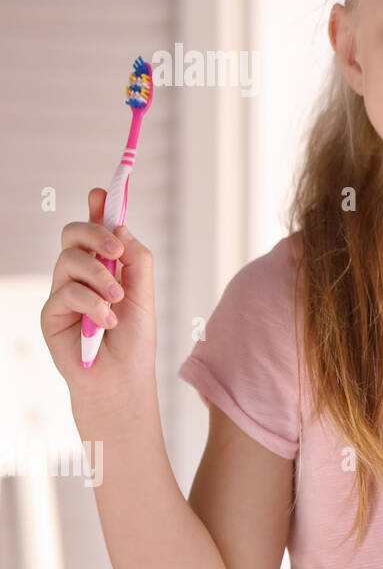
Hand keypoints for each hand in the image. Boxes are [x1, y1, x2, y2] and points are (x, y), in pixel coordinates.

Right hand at [40, 187, 157, 407]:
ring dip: (100, 277)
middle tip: (116, 250)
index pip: (98, 230)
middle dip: (95, 234)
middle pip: (74, 234)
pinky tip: (105, 322)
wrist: (122, 377)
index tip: (103, 190)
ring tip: (118, 300)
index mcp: (107, 266)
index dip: (98, 208)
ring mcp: (63, 291)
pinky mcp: (51, 312)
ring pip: (70, 259)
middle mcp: (82, 275)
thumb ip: (135, 259)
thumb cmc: (134, 338)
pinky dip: (92, 304)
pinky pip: (66, 291)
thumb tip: (121, 228)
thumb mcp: (145, 294)